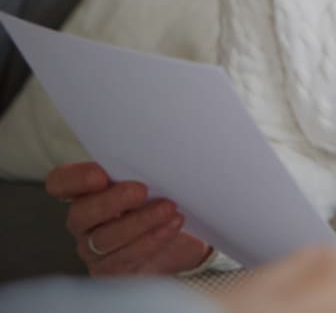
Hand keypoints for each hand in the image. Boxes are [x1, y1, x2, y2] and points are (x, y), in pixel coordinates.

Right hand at [45, 162, 209, 275]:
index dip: (74, 179)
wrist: (183, 240)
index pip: (61, 183)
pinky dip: (153, 239)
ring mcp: (93, 249)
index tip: (100, 175)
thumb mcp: (153, 182)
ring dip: (140, 221)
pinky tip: (173, 224)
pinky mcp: (111, 271)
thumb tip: (157, 156)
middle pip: (81, 214)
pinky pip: (126, 257)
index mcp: (87, 192)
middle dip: (112, 202)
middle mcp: (84, 222)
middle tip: (141, 191)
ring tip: (168, 208)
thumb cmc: (161, 201)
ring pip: (104, 238)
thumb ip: (143, 170)